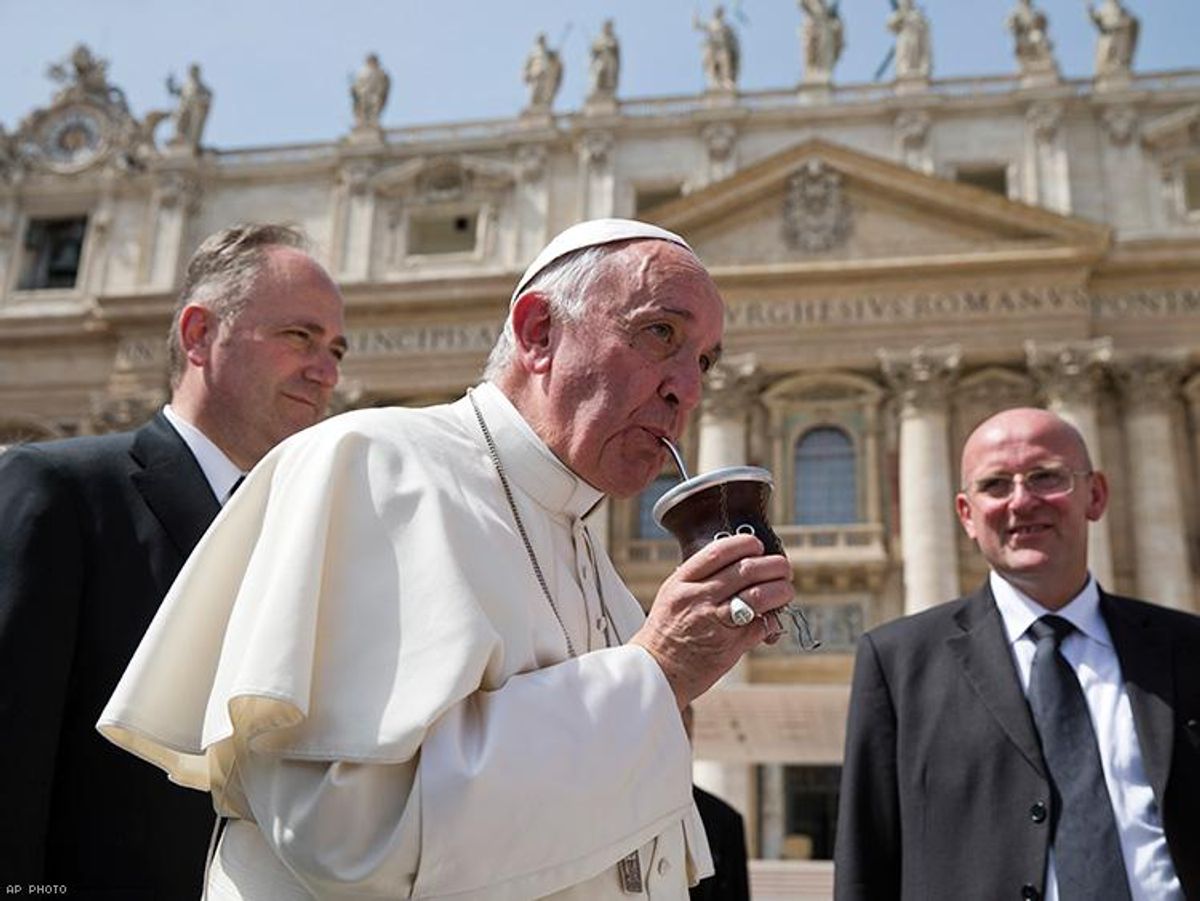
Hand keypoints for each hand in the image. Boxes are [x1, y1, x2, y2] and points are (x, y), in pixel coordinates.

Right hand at [630, 533, 793, 709]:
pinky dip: (773, 620)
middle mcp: (698, 598)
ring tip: (785, 590)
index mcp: (682, 583)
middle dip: (773, 566)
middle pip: (746, 570)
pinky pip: (761, 626)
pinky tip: (772, 619)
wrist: (656, 672)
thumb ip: (699, 579)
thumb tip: (738, 566)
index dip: (745, 544)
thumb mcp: (672, 595)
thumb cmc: (665, 633)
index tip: (757, 545)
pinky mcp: (730, 646)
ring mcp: (715, 622)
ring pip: (759, 596)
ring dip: (781, 590)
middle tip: (783, 568)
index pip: (719, 552)